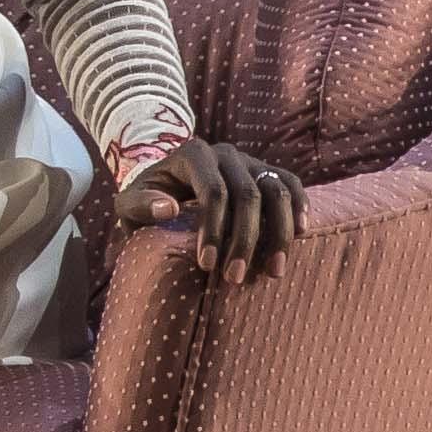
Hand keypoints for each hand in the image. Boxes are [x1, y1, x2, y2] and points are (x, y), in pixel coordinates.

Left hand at [113, 136, 304, 282]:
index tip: (207, 265)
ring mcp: (251, 161)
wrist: (168, 183)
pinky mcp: (268, 171)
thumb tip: (168, 208)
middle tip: (236, 278)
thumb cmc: (149, 199)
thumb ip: (140, 205)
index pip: (213, 192)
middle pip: (248, 195)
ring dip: (279, 234)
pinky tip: (301, 234)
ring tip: (274, 271)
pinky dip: (300, 206)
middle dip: (245, 240)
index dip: (213, 230)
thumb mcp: (130, 203)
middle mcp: (226, 153)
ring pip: (276, 191)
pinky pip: (292, 184)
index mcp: (192, 155)